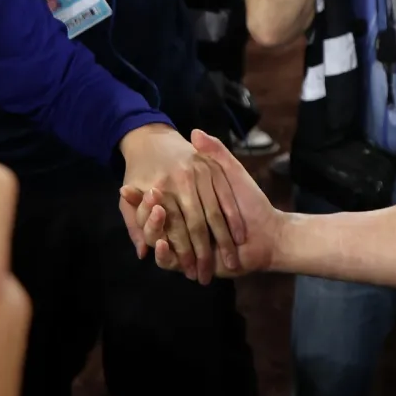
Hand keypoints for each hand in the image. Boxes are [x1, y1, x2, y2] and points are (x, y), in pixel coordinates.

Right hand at [128, 130, 282, 277]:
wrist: (268, 233)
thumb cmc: (250, 201)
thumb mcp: (230, 172)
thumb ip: (215, 152)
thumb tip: (195, 132)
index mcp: (184, 204)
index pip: (156, 199)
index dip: (143, 193)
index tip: (129, 181)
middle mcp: (181, 225)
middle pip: (152, 219)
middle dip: (142, 208)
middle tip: (128, 194)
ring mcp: (183, 246)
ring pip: (157, 239)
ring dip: (150, 228)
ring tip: (149, 216)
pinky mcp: (189, 263)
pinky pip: (169, 261)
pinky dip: (164, 254)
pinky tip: (160, 244)